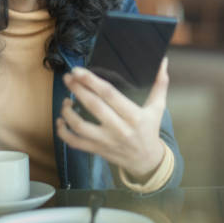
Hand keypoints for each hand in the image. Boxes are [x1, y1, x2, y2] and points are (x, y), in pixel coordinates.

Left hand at [57, 57, 168, 181]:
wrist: (146, 161)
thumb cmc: (150, 130)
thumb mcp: (158, 108)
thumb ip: (160, 84)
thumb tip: (163, 61)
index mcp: (134, 116)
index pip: (110, 94)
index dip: (92, 81)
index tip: (79, 71)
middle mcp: (119, 129)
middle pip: (93, 106)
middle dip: (77, 89)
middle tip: (68, 77)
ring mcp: (106, 141)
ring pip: (80, 126)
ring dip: (68, 112)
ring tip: (66, 100)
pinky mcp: (97, 150)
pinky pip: (75, 143)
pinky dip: (63, 132)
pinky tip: (60, 120)